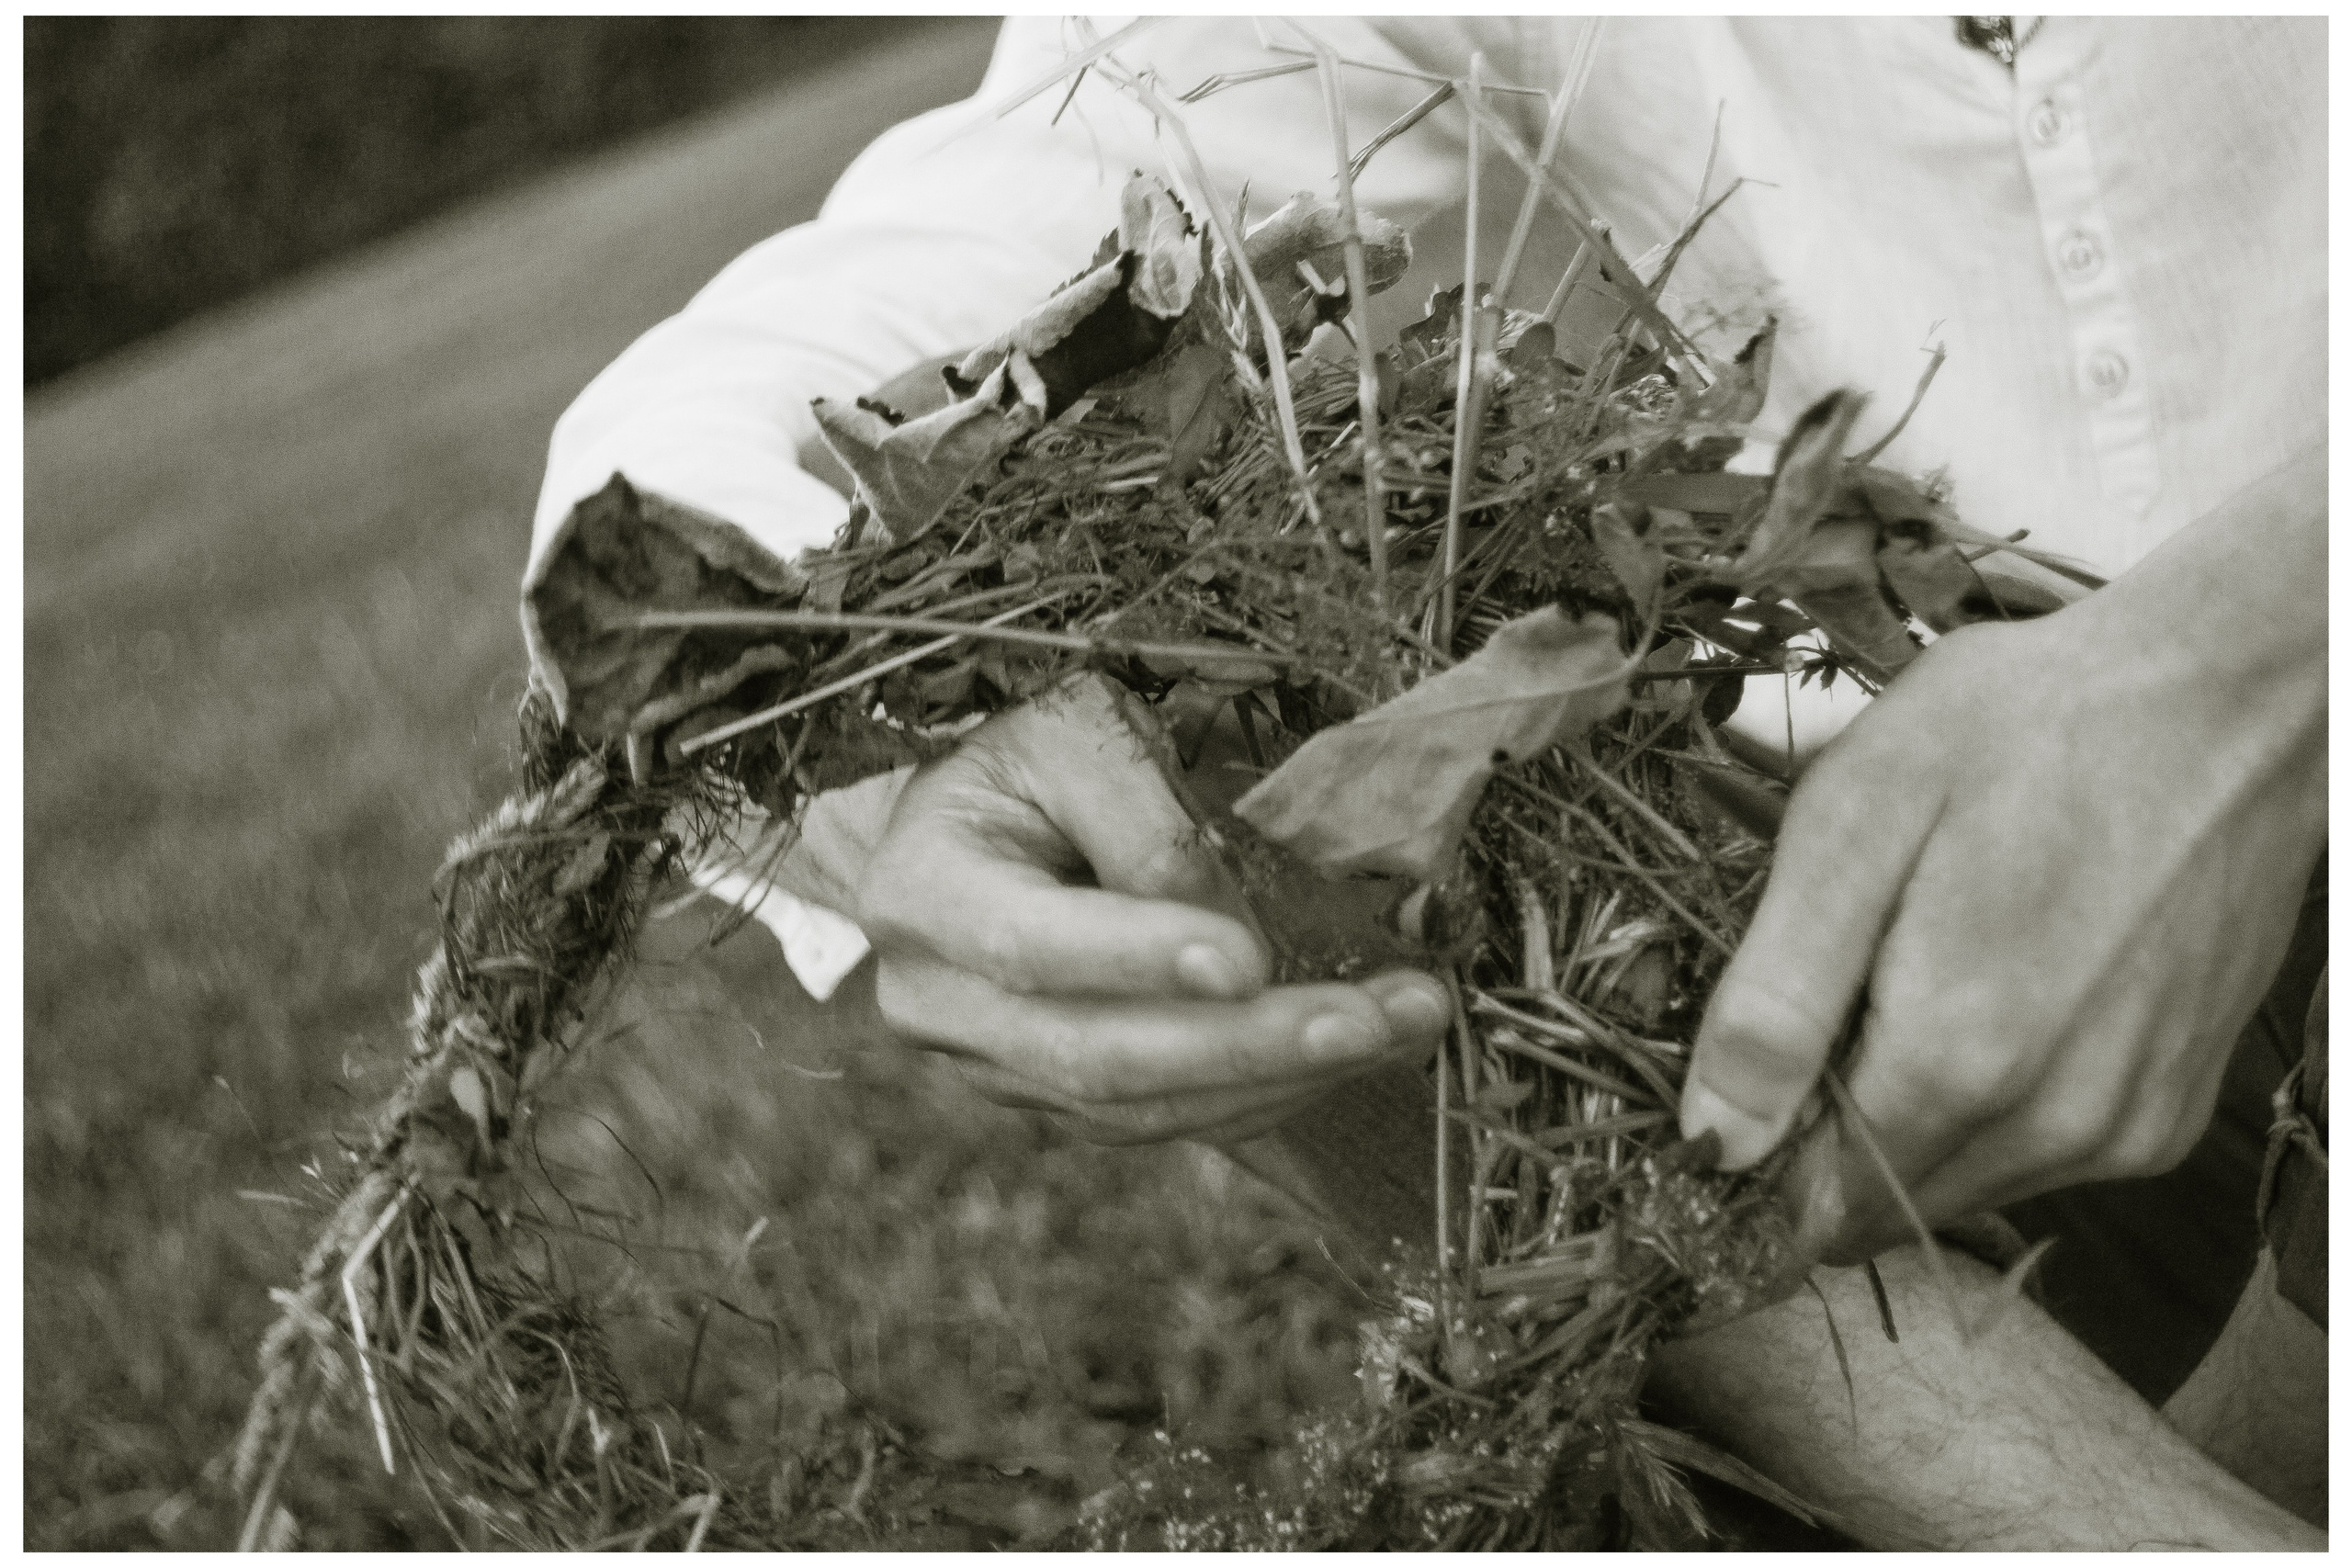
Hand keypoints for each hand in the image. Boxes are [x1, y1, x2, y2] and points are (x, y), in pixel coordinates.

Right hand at [852, 673, 1452, 1144]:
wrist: (960, 831)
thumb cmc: (1027, 767)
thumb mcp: (1075, 737)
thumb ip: (1145, 822)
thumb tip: (1231, 929)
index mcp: (922, 892)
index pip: (1031, 946)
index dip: (1140, 960)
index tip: (1253, 959)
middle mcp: (937, 1003)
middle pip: (1098, 1057)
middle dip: (1251, 1044)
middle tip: (1379, 1017)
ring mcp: (990, 1070)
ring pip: (1140, 1109)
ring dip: (1282, 1078)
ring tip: (1401, 1026)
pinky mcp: (1048, 1105)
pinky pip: (1163, 1122)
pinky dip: (1260, 1094)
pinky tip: (1347, 1053)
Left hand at [1681, 451, 2324, 1263]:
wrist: (2226, 701)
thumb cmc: (2028, 731)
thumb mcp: (1852, 824)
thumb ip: (1775, 998)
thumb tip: (1714, 1138)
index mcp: (1957, 1060)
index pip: (1812, 1203)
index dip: (1762, 1144)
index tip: (1758, 1052)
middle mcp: (2054, 1126)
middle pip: (1884, 1204)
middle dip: (1834, 1124)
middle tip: (1846, 981)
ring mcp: (2126, 1128)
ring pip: (1963, 1184)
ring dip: (1917, 1111)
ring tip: (1931, 964)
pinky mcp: (2174, 1111)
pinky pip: (2044, 1156)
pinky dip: (1999, 1099)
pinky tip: (2005, 982)